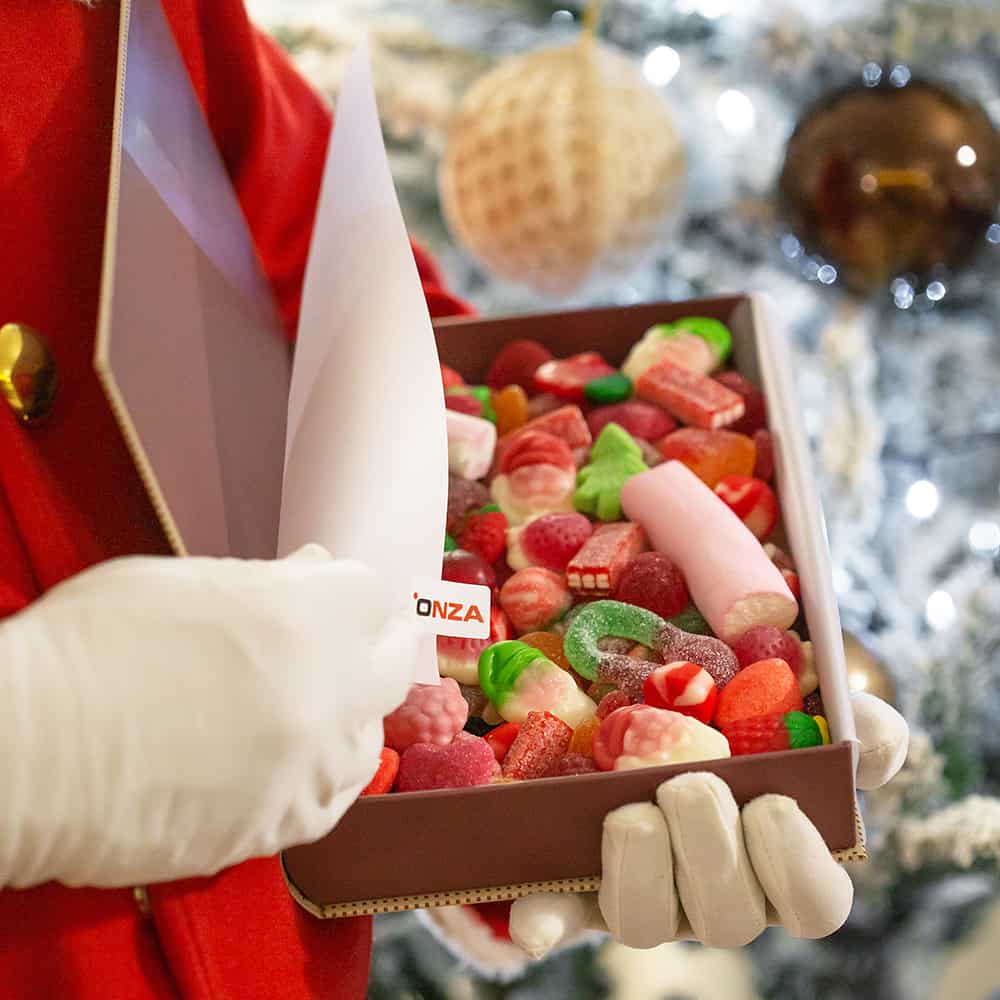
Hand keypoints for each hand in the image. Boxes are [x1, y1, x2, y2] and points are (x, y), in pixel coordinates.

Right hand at [0, 545, 417, 888]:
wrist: (23, 749)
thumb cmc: (89, 645)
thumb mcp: (182, 581)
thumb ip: (268, 580)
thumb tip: (315, 569)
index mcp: (306, 614)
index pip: (373, 596)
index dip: (350, 596)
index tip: (334, 602)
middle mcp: (325, 690)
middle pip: (389, 665)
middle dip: (366, 650)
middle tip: (333, 652)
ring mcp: (306, 765)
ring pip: (366, 741)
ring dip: (345, 721)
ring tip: (304, 714)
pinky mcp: (278, 827)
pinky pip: (329, 804)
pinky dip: (317, 781)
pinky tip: (287, 767)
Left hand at [509, 692, 907, 955]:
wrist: (643, 695)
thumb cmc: (741, 707)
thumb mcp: (802, 699)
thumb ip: (849, 722)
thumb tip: (869, 740)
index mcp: (777, 856)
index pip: (813, 902)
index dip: (797, 866)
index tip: (772, 804)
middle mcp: (713, 887)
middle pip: (727, 917)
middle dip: (712, 854)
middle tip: (692, 787)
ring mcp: (643, 886)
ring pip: (647, 922)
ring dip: (642, 874)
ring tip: (630, 813)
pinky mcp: (574, 877)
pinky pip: (561, 915)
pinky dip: (548, 920)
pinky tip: (532, 921)